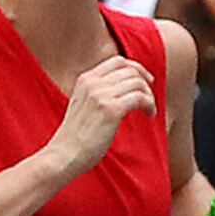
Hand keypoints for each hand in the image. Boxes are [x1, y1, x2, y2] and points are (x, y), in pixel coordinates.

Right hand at [43, 57, 157, 177]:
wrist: (64, 154)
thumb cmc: (75, 135)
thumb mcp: (82, 103)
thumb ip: (98, 90)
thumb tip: (126, 85)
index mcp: (85, 79)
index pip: (118, 62)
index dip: (136, 69)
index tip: (146, 81)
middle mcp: (92, 83)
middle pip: (131, 71)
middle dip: (145, 83)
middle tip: (149, 98)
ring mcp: (101, 95)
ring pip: (138, 83)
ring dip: (149, 96)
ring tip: (148, 110)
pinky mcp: (111, 110)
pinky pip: (141, 98)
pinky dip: (150, 105)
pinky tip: (149, 115)